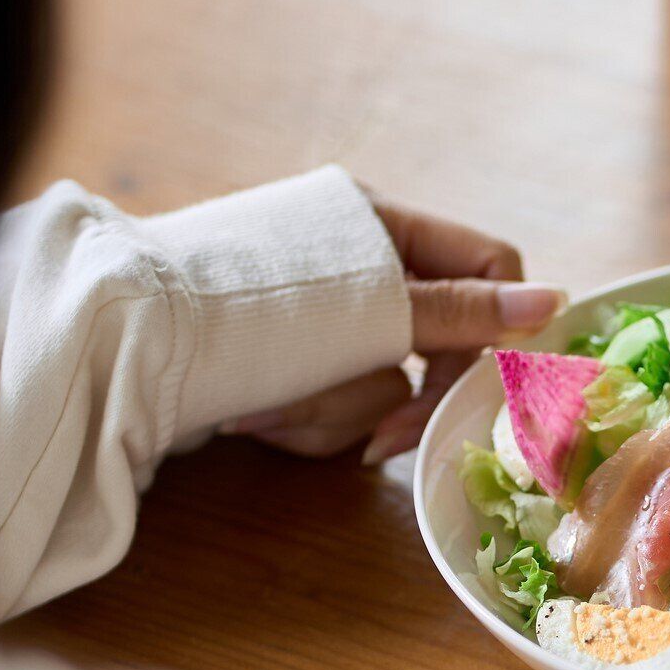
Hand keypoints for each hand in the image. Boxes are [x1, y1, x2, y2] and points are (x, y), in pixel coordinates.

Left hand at [222, 195, 560, 462]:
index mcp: (381, 224)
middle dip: (397, 396)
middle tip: (379, 445)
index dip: (496, 329)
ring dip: (329, 411)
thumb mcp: (367, 308)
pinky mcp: (287, 366)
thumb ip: (461, 313)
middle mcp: (357, 269)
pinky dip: (297, 421)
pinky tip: (247, 418)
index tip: (483, 383)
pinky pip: (334, 406)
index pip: (488, 270)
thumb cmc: (241, 311)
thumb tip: (557, 301)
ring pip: (382, 386)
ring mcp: (320, 322)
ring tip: (264, 409)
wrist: (113, 345)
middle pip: (436, 344)